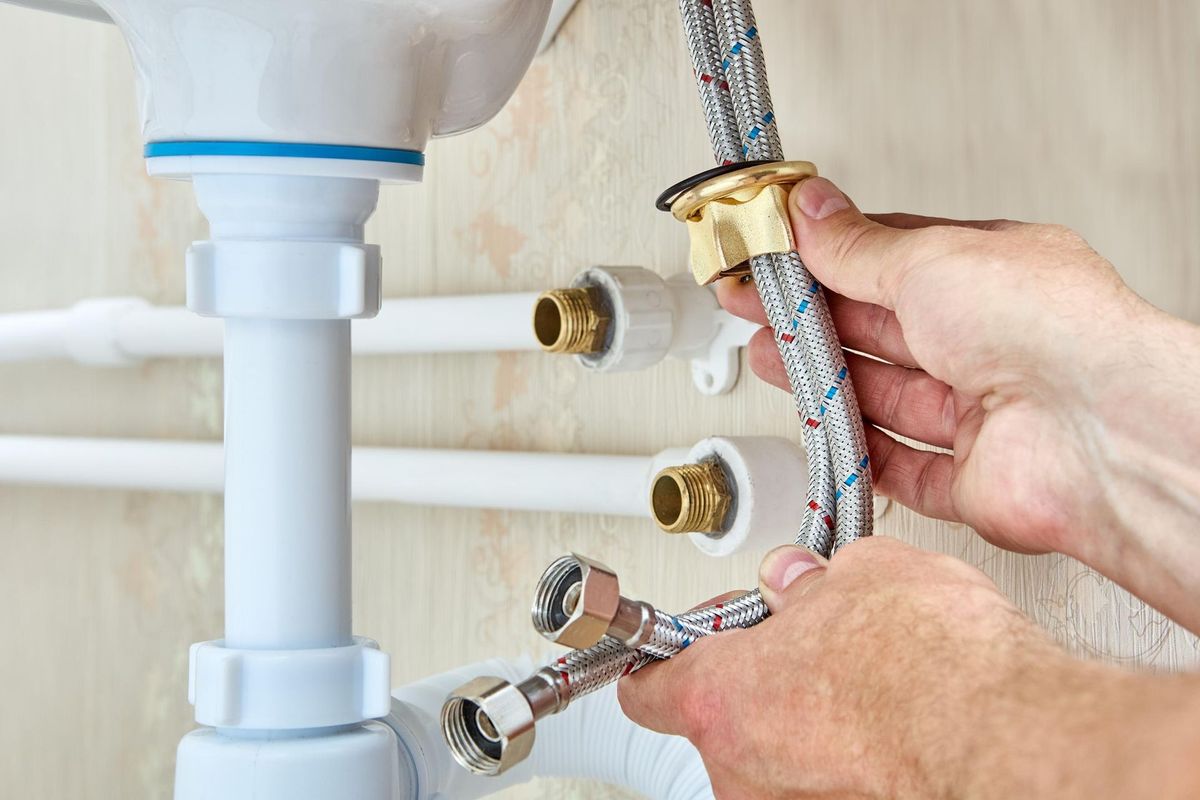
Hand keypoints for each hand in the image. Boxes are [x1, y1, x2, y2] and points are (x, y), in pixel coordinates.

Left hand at [619, 539, 1199, 799]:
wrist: (1008, 731)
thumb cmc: (934, 661)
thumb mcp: (861, 575)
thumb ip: (810, 584)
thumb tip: (799, 583)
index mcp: (722, 698)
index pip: (649, 688)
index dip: (663, 661)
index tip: (676, 649)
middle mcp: (744, 770)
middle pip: (721, 724)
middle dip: (759, 684)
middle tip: (805, 648)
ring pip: (778, 760)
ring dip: (805, 724)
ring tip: (864, 686)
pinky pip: (826, 778)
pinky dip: (845, 756)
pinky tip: (891, 726)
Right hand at [718, 177, 1199, 630]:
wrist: (1098, 437)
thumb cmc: (1050, 330)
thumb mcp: (931, 260)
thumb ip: (857, 247)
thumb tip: (811, 210)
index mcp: (988, 275)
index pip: (890, 259)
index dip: (825, 257)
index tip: (774, 255)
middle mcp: (988, 343)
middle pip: (878, 330)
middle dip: (810, 317)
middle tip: (752, 304)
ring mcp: (979, 413)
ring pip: (880, 396)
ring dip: (822, 377)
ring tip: (770, 358)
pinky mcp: (969, 478)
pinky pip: (898, 466)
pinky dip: (857, 451)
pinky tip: (822, 429)